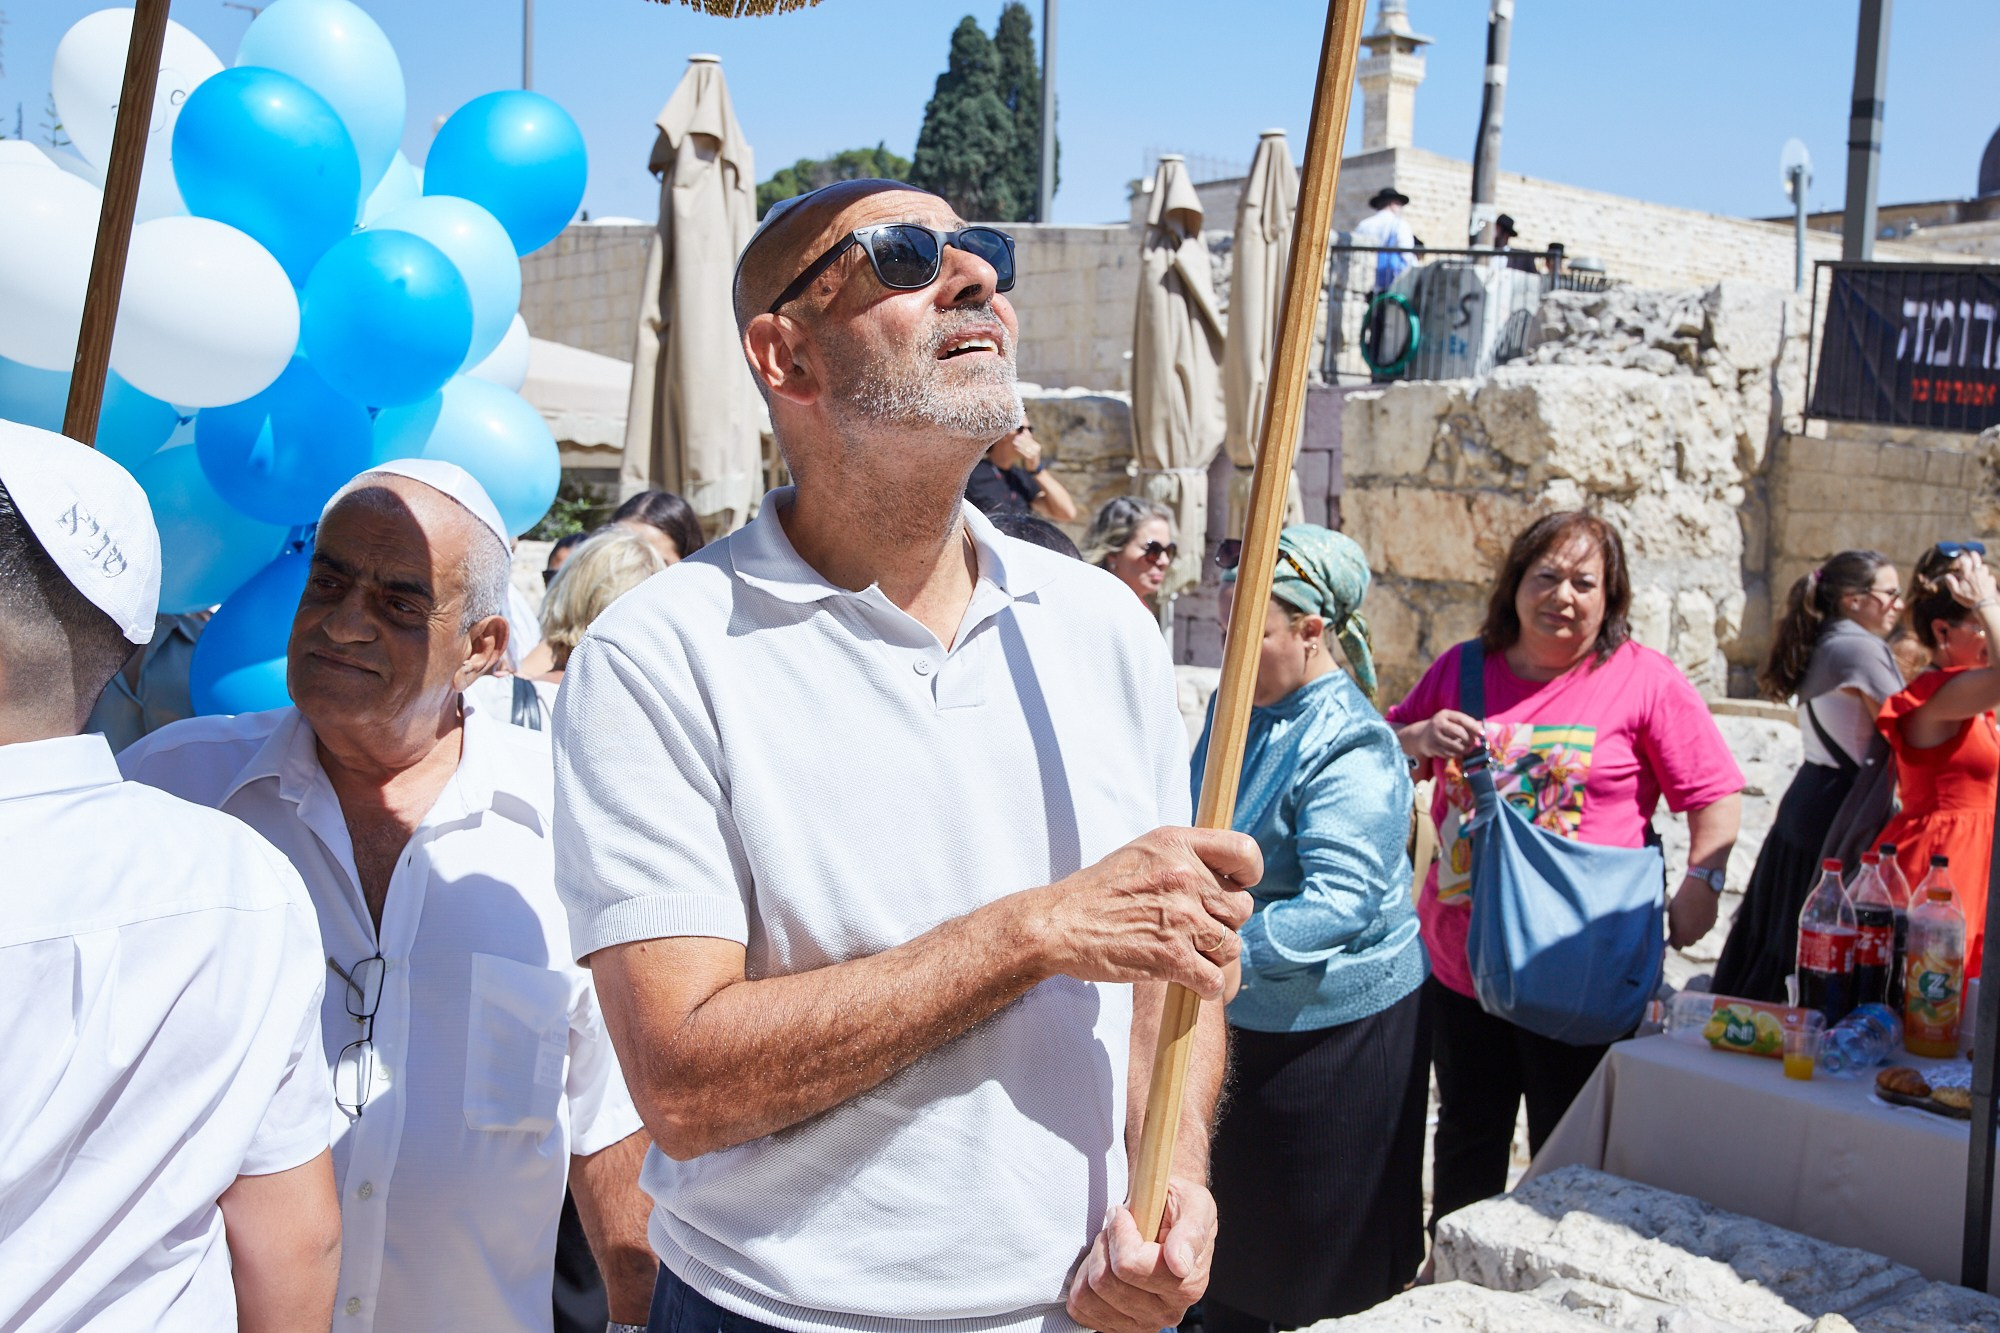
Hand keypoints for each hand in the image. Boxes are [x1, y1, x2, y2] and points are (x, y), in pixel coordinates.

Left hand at [1011, 428, 1042, 471]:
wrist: (1033, 467)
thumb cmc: (1030, 456)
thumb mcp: (1030, 448)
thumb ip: (1028, 440)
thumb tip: (1025, 431)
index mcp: (1037, 446)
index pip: (1030, 440)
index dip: (1024, 436)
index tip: (1018, 434)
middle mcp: (1037, 449)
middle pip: (1028, 443)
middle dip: (1021, 440)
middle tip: (1015, 438)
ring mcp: (1035, 454)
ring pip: (1026, 447)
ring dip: (1020, 444)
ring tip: (1014, 442)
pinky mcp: (1031, 458)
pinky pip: (1025, 453)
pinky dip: (1020, 450)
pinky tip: (1016, 448)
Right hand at [1036, 827, 1257, 1000]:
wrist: (1058, 924)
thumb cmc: (1097, 891)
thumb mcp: (1142, 854)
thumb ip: (1183, 857)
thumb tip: (1225, 874)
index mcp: (1177, 845)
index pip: (1245, 852)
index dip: (1249, 874)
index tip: (1236, 885)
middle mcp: (1184, 877)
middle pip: (1241, 907)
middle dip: (1223, 922)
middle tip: (1196, 929)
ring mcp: (1181, 919)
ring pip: (1231, 946)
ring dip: (1214, 956)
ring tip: (1186, 954)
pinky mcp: (1172, 959)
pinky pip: (1214, 980)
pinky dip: (1205, 986)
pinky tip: (1189, 981)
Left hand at [1066, 1179, 1215, 1332]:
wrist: (1170, 1219)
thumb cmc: (1179, 1208)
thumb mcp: (1194, 1204)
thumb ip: (1190, 1233)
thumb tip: (1179, 1265)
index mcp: (1187, 1285)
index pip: (1127, 1265)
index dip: (1118, 1232)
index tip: (1125, 1215)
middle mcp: (1166, 1312)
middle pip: (1104, 1281)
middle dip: (1104, 1244)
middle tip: (1118, 1229)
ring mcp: (1140, 1323)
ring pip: (1087, 1296)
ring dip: (1093, 1262)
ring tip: (1111, 1248)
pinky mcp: (1117, 1326)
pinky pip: (1080, 1308)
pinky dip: (1082, 1281)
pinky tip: (1103, 1266)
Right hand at [1402, 708, 1481, 760]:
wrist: (1421, 735)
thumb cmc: (1443, 727)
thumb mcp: (1450, 720)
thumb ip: (1465, 724)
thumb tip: (1481, 733)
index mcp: (1444, 714)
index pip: (1461, 719)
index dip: (1473, 727)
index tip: (1482, 734)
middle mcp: (1438, 724)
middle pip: (1458, 732)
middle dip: (1470, 739)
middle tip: (1475, 744)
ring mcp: (1434, 736)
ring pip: (1454, 745)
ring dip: (1464, 749)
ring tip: (1468, 749)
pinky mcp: (1432, 748)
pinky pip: (1449, 753)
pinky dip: (1457, 754)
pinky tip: (1460, 753)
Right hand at [1942, 552, 1998, 609]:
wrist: (1984, 604)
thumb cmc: (1968, 599)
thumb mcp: (1956, 593)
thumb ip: (1951, 583)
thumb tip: (1947, 575)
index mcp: (1967, 575)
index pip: (1964, 561)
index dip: (1963, 558)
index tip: (1961, 558)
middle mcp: (1976, 573)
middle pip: (1976, 559)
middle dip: (1974, 555)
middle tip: (1972, 553)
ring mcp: (1985, 576)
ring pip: (1984, 566)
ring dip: (1980, 567)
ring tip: (1978, 569)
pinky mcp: (1991, 580)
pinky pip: (1989, 575)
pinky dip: (1986, 576)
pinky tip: (1984, 580)